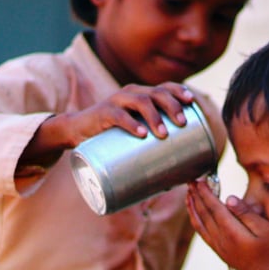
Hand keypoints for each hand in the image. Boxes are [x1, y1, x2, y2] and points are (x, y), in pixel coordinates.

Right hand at [18, 83, 195, 168]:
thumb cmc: (110, 136)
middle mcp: (131, 93)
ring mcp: (116, 101)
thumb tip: (173, 182)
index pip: (164, 87)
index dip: (179, 91)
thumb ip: (149, 152)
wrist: (76, 132)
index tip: (192, 102)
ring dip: (155, 116)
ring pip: (141, 101)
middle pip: (157, 93)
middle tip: (182, 124)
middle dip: (172, 106)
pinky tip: (141, 133)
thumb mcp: (132, 136)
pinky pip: (119, 115)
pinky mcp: (102, 113)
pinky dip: (132, 124)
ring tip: (164, 133)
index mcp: (141, 95)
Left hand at [186, 179, 268, 269]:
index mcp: (231, 231)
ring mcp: (219, 247)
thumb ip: (246, 213)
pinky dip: (196, 221)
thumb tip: (229, 199)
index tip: (199, 181)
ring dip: (192, 208)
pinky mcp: (220, 251)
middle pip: (204, 214)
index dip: (205, 193)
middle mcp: (221, 239)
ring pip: (199, 224)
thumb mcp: (266, 228)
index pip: (214, 207)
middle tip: (190, 182)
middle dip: (196, 196)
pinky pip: (202, 234)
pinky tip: (195, 215)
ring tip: (188, 196)